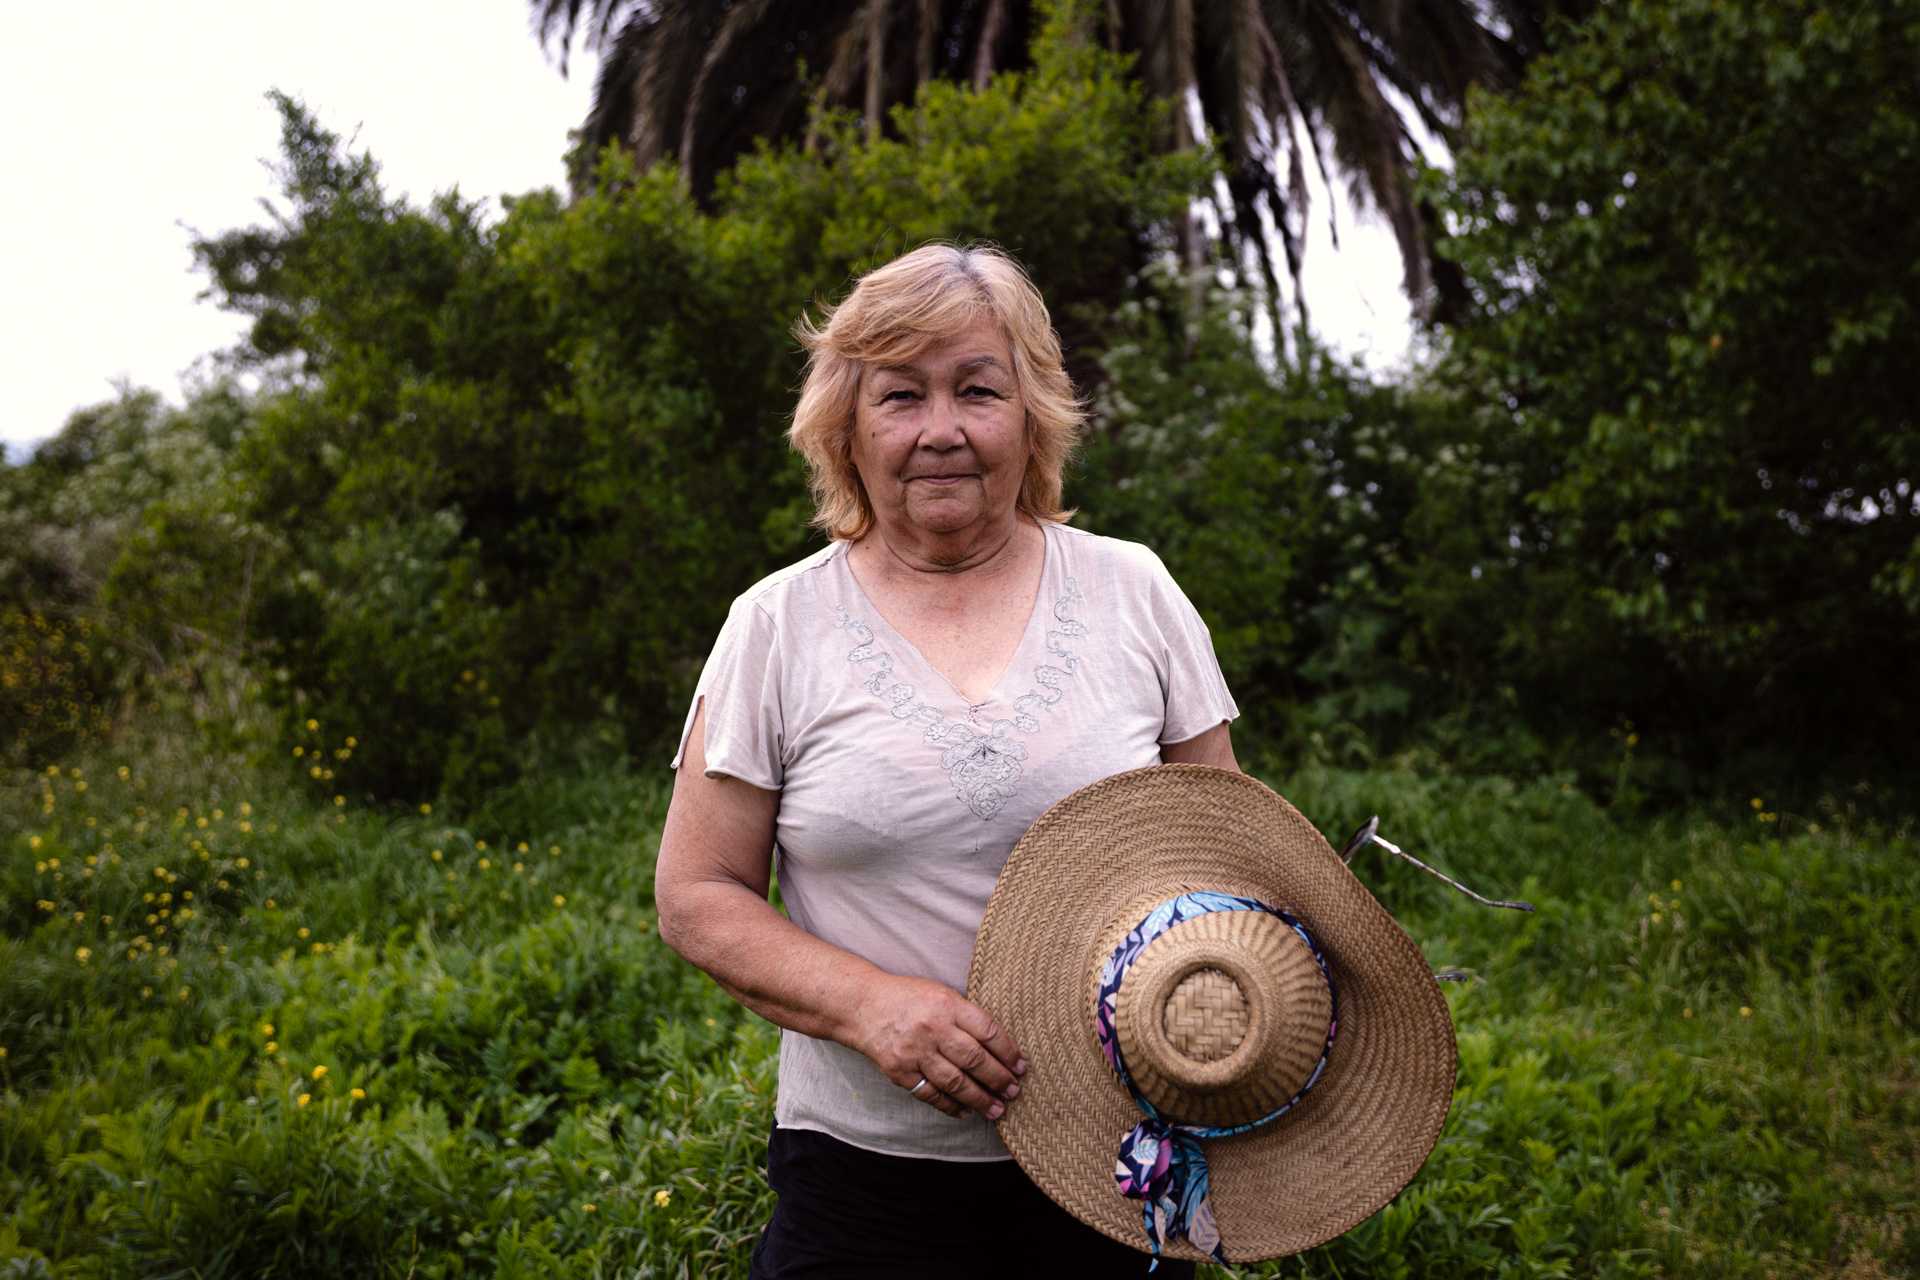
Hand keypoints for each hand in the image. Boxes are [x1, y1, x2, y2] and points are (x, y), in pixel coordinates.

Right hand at [850, 973, 1026, 1119]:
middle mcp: (932, 1028)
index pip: (987, 1031)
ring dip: (980, 1098)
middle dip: (999, 1078)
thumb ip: (966, 1016)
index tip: (1021, 1066)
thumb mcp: (941, 994)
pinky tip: (966, 1111)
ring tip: (997, 1109)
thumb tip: (1000, 1047)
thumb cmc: (908, 998)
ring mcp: (914, 1052)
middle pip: (975, 1059)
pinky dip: (951, 1105)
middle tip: (1014, 1091)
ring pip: (956, 1082)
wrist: (862, 1005)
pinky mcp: (900, 1071)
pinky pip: (931, 1094)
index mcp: (946, 1005)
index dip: (1008, 1051)